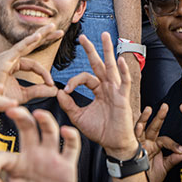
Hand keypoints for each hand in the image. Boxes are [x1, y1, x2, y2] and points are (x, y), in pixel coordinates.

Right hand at [0, 24, 61, 103]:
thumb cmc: (0, 99)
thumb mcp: (24, 95)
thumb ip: (38, 91)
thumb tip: (54, 89)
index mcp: (13, 64)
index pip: (33, 64)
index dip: (44, 74)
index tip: (52, 84)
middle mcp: (10, 57)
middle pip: (31, 45)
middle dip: (45, 37)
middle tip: (59, 31)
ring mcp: (6, 57)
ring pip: (27, 43)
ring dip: (40, 34)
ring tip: (52, 27)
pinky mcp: (4, 60)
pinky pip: (18, 49)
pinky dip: (28, 42)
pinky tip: (38, 36)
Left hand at [0, 107, 79, 181]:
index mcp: (16, 164)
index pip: (4, 155)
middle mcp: (33, 155)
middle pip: (27, 128)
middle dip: (20, 116)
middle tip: (11, 109)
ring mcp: (50, 158)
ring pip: (49, 131)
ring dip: (45, 119)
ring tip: (38, 114)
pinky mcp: (67, 166)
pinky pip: (72, 147)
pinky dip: (72, 136)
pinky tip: (66, 131)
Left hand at [57, 32, 137, 157]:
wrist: (113, 145)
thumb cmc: (99, 131)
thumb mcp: (79, 117)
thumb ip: (68, 105)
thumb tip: (57, 92)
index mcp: (97, 89)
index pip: (84, 77)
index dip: (73, 81)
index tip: (65, 91)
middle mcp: (107, 86)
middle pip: (98, 63)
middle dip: (91, 49)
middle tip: (82, 36)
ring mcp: (115, 90)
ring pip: (111, 67)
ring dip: (108, 51)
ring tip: (106, 36)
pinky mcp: (123, 98)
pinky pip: (124, 82)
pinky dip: (124, 71)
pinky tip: (121, 60)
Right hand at [135, 104, 181, 181]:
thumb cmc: (149, 176)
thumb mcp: (165, 167)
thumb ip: (173, 159)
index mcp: (154, 145)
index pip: (165, 139)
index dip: (174, 144)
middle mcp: (146, 141)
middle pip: (154, 126)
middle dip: (160, 116)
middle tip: (165, 107)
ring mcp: (138, 142)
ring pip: (141, 127)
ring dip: (144, 118)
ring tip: (148, 110)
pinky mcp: (131, 146)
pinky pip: (132, 137)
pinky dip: (135, 130)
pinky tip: (138, 124)